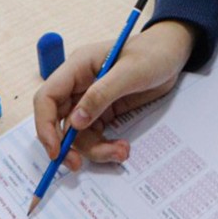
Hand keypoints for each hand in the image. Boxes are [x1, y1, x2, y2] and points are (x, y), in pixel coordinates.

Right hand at [32, 20, 194, 170]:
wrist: (172, 53)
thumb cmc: (153, 53)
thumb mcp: (131, 72)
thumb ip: (102, 94)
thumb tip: (74, 122)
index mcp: (78, 66)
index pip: (47, 97)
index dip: (45, 125)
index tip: (56, 150)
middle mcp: (79, 84)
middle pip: (59, 121)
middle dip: (67, 146)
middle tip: (78, 165)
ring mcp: (90, 99)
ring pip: (78, 134)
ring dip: (95, 149)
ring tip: (122, 152)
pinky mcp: (104, 111)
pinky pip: (95, 135)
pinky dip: (105, 146)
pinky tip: (123, 148)